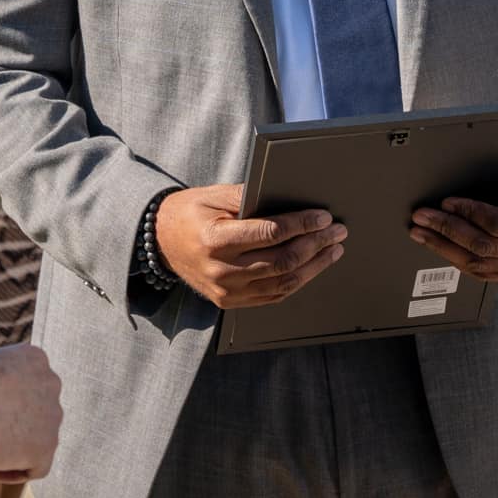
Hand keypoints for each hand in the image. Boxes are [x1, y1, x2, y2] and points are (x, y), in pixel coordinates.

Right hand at [0, 343, 62, 482]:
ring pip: (40, 437)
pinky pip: (38, 466)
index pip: (30, 382)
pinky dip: (16, 471)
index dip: (11, 400)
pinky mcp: (46, 446)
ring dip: (18, 447)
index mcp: (34, 357)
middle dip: (18, 422)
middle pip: (38, 409)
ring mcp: (52, 415)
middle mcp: (50, 382)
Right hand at [155, 183, 348, 308]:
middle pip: (283, 261)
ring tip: (333, 249)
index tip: (323, 216)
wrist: (161, 241)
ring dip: (314, 266)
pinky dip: (297, 282)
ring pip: (283, 283)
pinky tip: (312, 268)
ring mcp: (227, 291)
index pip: (271, 234)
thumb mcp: (214, 195)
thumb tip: (288, 197)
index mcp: (216, 240)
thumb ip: (250, 196)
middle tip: (337, 231)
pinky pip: (273, 296)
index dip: (301, 225)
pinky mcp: (230, 301)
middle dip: (316, 244)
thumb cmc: (189, 213)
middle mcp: (222, 270)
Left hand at [409, 140, 497, 281]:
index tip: (446, 202)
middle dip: (447, 229)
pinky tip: (437, 245)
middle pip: (483, 245)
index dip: (469, 213)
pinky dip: (454, 259)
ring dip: (443, 247)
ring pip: (477, 262)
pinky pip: (479, 273)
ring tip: (421, 232)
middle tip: (423, 216)